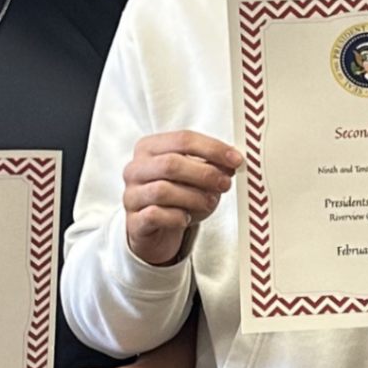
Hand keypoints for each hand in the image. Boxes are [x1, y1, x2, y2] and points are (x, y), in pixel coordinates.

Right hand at [122, 130, 240, 266]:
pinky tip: (187, 219)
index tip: (236, 160)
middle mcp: (135, 168)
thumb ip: (212, 166)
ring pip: (162, 191)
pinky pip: (155, 215)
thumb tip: (232, 162)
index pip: (183, 139)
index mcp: (150, 147)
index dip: (213, 149)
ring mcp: (131, 194)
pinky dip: (176, 217)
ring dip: (194, 197)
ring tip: (210, 203)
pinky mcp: (133, 220)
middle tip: (225, 184)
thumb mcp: (196, 177)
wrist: (156, 228)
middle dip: (204, 174)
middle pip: (171, 164)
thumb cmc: (178, 195)